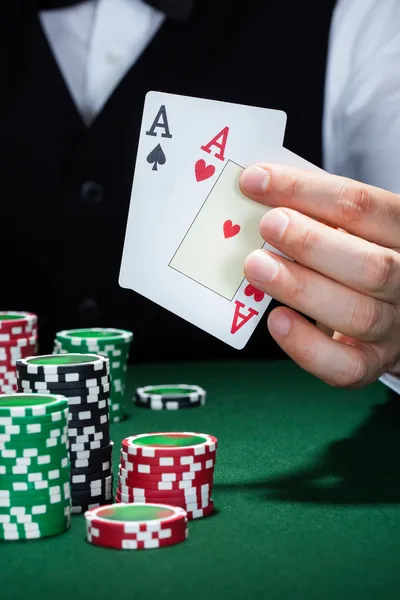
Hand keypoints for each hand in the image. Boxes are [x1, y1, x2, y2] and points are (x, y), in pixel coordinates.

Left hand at [239, 164, 399, 387]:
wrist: (391, 310)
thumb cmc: (357, 255)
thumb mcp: (350, 227)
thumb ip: (316, 212)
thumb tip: (256, 191)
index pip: (362, 205)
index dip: (305, 190)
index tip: (254, 180)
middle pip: (371, 265)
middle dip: (312, 244)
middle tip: (267, 226)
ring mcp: (394, 326)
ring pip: (358, 314)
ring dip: (302, 288)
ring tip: (257, 267)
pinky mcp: (372, 361)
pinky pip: (345, 365)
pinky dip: (306, 346)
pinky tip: (276, 320)